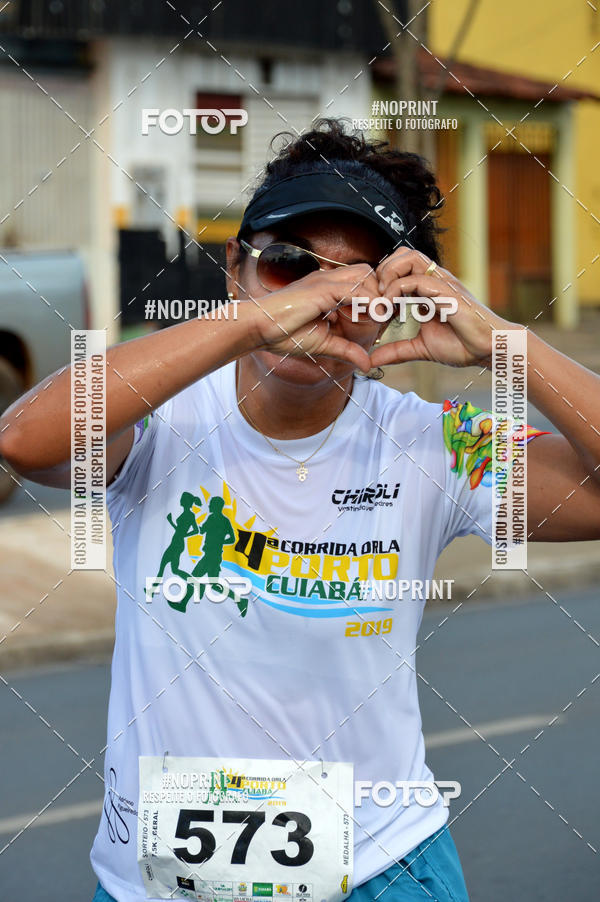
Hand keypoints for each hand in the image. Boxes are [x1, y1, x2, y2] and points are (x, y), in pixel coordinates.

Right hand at [249, 264, 379, 371]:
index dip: (375, 297)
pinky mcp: (321, 289)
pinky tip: (372, 318)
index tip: (381, 318)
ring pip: (365, 278)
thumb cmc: (282, 333)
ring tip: (377, 319)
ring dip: (375, 297)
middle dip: (380, 293)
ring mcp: (324, 281)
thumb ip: (346, 350)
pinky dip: (367, 302)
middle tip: (383, 318)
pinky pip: (353, 290)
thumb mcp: (323, 344)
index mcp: (328, 287)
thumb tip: (367, 365)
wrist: (257, 328)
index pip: (363, 281)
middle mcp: (328, 279)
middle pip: (369, 274)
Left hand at [371, 247, 518, 368]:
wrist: (488, 349)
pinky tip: (392, 307)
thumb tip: (372, 360)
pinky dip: (397, 289)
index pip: (400, 266)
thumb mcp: (420, 348)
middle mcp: (434, 280)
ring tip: (383, 298)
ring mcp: (441, 283)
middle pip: (403, 253)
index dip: (382, 279)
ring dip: (389, 274)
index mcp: (427, 289)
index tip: (375, 304)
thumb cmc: (461, 346)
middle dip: (383, 270)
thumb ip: (396, 351)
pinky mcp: (446, 292)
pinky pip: (417, 279)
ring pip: (409, 257)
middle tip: (376, 296)